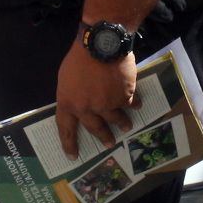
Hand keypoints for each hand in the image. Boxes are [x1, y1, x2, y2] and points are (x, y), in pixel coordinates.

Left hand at [54, 43, 137, 157]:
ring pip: (116, 118)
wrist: (101, 45)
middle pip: (95, 128)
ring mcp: (107, 104)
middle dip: (103, 137)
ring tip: (126, 127)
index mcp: (69, 104)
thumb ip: (71, 94)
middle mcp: (88, 109)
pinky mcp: (124, 97)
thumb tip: (77, 102)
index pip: (66, 129)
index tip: (73, 156)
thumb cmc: (79, 58)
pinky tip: (137, 105)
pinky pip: (130, 103)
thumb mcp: (65, 78)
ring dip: (121, 123)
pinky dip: (133, 104)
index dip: (69, 144)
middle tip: (109, 144)